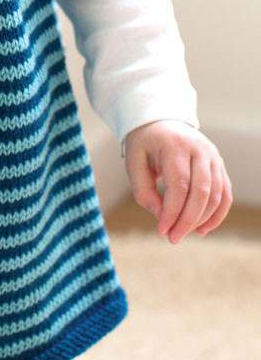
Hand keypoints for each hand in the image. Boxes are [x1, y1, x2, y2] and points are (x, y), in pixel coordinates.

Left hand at [123, 119, 232, 243]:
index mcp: (175, 145)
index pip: (180, 184)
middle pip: (202, 191)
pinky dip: (217, 214)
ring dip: (202, 219)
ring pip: (217, 195)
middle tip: (173, 238)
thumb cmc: (144, 144)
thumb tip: (161, 217)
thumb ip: (143, 190)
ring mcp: (213, 156)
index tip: (161, 231)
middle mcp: (199, 149)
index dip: (172, 211)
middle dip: (188, 220)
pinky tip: (201, 229)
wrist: (160, 121)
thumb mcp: (134, 162)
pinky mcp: (219, 165)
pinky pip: (225, 194)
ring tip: (182, 233)